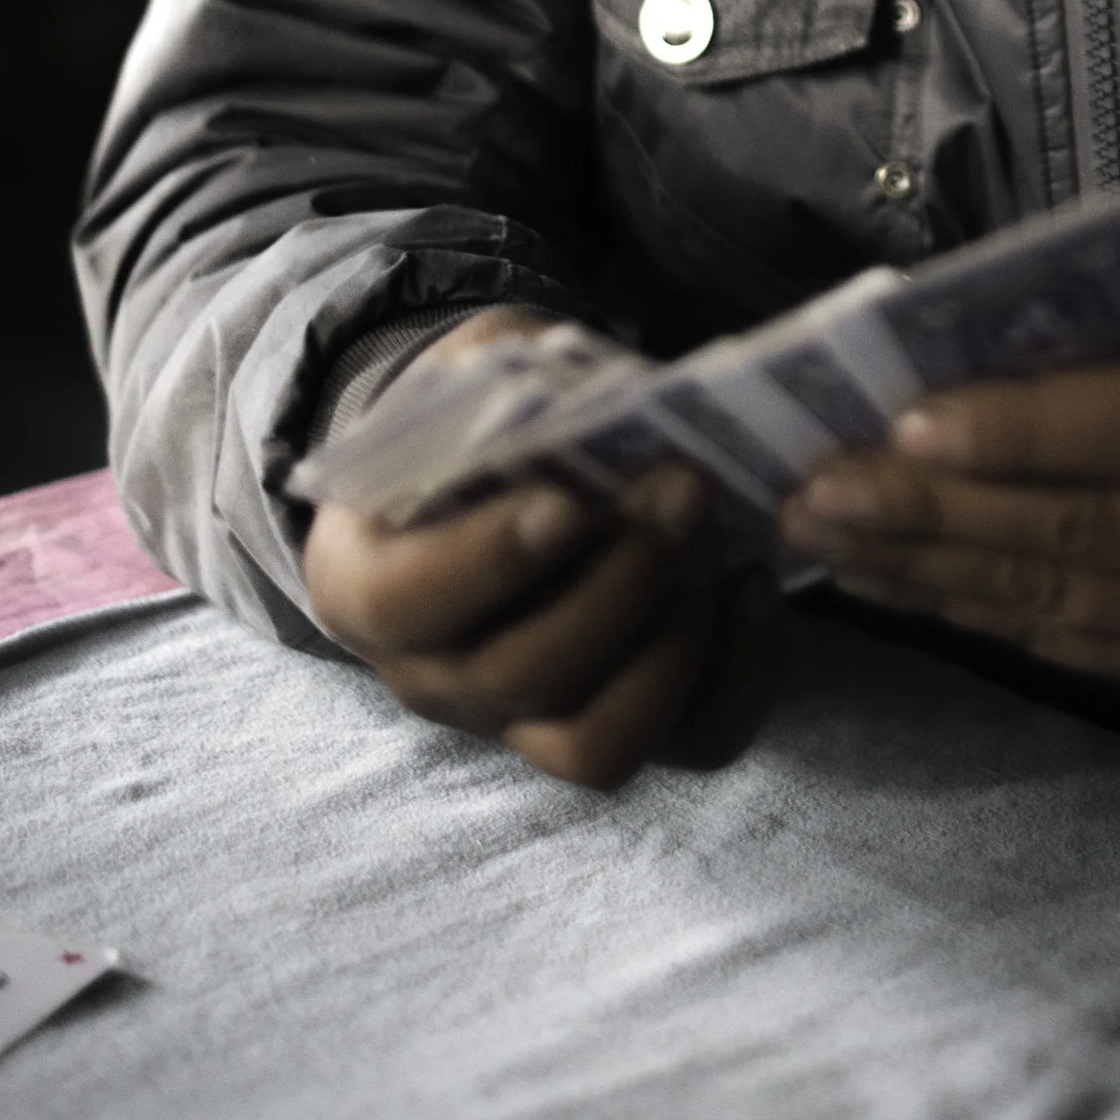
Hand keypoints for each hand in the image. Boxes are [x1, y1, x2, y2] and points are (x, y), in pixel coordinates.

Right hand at [304, 339, 780, 787]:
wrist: (492, 473)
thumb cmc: (471, 422)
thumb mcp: (464, 375)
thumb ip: (497, 383)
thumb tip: (578, 394)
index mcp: (365, 585)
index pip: (408, 604)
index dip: (490, 561)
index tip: (567, 502)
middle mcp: (435, 677)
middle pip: (521, 676)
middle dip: (618, 582)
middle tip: (682, 486)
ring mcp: (524, 722)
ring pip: (602, 744)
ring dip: (675, 640)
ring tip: (712, 540)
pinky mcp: (618, 727)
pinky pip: (691, 743)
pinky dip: (741, 676)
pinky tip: (754, 583)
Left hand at [779, 251, 1119, 696]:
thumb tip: (968, 324)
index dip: (1030, 429)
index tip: (907, 421)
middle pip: (1088, 529)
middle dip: (935, 511)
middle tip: (815, 484)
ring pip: (1063, 601)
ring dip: (927, 568)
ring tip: (821, 531)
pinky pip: (1069, 644)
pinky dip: (969, 610)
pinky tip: (890, 577)